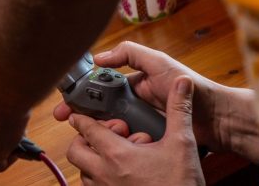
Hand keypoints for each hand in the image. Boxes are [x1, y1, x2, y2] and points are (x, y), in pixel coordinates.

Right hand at [53, 41, 220, 149]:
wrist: (217, 117)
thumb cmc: (192, 86)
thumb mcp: (158, 61)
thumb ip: (129, 53)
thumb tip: (99, 58)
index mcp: (133, 82)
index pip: (100, 85)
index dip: (82, 90)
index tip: (66, 97)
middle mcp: (134, 101)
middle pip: (99, 106)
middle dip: (79, 111)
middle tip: (64, 117)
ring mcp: (140, 121)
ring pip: (109, 124)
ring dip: (94, 126)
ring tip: (82, 129)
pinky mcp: (148, 138)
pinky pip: (125, 139)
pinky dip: (113, 140)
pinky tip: (104, 141)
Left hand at [66, 76, 203, 184]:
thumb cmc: (181, 185)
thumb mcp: (182, 144)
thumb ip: (178, 110)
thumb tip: (182, 82)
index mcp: (116, 155)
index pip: (86, 128)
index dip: (84, 117)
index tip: (87, 114)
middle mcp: (104, 174)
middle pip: (75, 149)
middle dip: (86, 139)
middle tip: (109, 136)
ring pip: (83, 171)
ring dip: (94, 159)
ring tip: (119, 154)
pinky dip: (100, 177)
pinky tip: (123, 172)